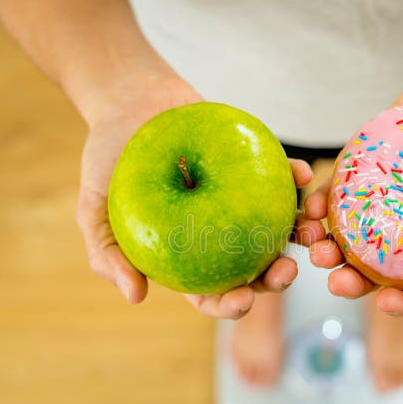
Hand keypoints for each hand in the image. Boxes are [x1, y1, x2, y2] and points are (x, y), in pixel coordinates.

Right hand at [75, 74, 314, 316]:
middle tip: (285, 271)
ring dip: (299, 235)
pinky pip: (280, 176)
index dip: (230, 304)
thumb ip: (108, 255)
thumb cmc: (108, 158)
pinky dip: (295, 176)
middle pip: (254, 267)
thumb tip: (136, 297)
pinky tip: (305, 175)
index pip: (212, 291)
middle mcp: (219, 233)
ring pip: (277, 228)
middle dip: (276, 279)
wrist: (127, 99)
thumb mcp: (93, 209)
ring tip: (309, 233)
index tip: (243, 300)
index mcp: (186, 255)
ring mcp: (240, 200)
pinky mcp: (254, 166)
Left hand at [302, 60, 402, 315]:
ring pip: (348, 231)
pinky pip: (338, 188)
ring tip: (316, 247)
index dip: (402, 301)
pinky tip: (311, 207)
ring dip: (327, 245)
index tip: (386, 303)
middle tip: (337, 281)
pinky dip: (321, 201)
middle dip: (352, 279)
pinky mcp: (365, 164)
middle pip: (374, 265)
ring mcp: (384, 196)